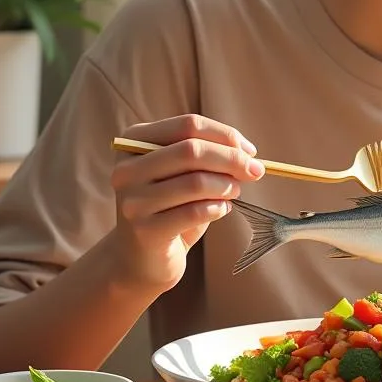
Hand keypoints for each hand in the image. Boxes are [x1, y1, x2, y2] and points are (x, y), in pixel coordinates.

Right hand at [108, 114, 264, 291]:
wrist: (143, 257)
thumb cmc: (172, 206)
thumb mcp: (185, 172)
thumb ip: (209, 155)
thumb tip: (248, 153)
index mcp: (134, 141)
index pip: (188, 125)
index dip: (226, 135)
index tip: (250, 151)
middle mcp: (126, 168)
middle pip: (192, 150)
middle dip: (232, 159)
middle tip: (255, 171)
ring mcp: (132, 201)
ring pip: (196, 182)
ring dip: (227, 186)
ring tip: (234, 192)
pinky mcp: (144, 231)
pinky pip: (195, 212)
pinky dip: (218, 208)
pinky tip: (222, 209)